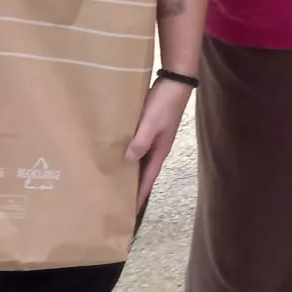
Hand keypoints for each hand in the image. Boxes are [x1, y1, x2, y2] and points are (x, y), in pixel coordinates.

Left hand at [125, 76, 192, 209]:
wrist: (176, 80)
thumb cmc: (165, 103)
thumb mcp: (151, 124)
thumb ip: (140, 142)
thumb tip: (128, 160)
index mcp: (160, 150)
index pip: (149, 178)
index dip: (140, 194)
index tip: (131, 210)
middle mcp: (158, 147)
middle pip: (144, 171)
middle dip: (134, 185)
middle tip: (118, 197)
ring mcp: (154, 136)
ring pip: (140, 158)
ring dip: (130, 168)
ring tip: (115, 177)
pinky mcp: (149, 126)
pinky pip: (137, 144)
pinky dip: (129, 151)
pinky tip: (118, 150)